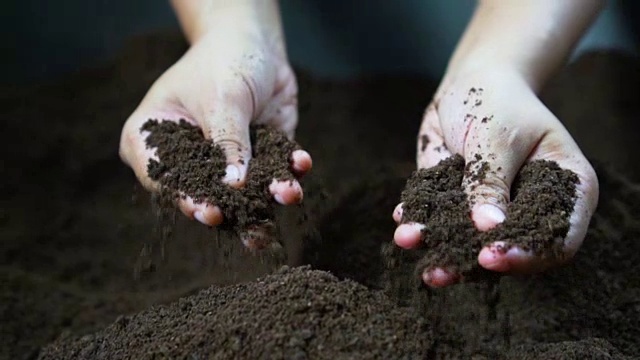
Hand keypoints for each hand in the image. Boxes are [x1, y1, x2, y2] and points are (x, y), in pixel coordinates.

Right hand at [119, 19, 310, 246]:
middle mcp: (186, 157)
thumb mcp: (222, 98)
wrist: (257, 43)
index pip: (165, 179)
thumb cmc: (223, 62)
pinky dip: (289, 170)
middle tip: (256, 233)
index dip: (187, 199)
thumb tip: (235, 186)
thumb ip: (229, 142)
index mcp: (152, 139)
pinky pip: (273, 172)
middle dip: (236, 211)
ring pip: (244, 191)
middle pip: (205, 194)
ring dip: (269, 196)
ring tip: (289, 194)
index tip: (210, 214)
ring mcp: (223, 159)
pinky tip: (301, 163)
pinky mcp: (257, 157)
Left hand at [393, 69, 597, 286]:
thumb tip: (486, 228)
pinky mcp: (460, 204)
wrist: (472, 81)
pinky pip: (441, 222)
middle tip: (438, 273)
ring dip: (437, 249)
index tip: (490, 257)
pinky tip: (403, 222)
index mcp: (566, 190)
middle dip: (469, 264)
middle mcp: (530, 208)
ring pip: (468, 243)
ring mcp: (492, 210)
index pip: (556, 239)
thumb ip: (490, 182)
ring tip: (410, 246)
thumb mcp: (498, 136)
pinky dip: (421, 223)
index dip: (527, 255)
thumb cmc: (499, 101)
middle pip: (508, 249)